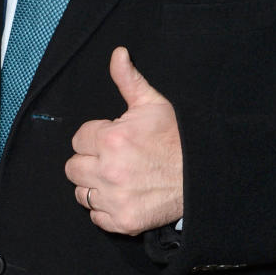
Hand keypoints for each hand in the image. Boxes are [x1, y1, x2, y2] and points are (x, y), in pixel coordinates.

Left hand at [66, 47, 183, 234]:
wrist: (202, 176)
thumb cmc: (176, 138)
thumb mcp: (153, 104)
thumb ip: (128, 80)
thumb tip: (117, 53)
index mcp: (111, 139)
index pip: (78, 140)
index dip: (95, 138)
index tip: (113, 141)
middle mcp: (108, 170)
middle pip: (73, 168)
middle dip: (89, 162)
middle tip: (112, 161)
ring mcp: (114, 198)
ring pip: (81, 193)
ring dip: (94, 186)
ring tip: (116, 179)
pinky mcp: (123, 221)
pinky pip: (96, 217)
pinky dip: (106, 210)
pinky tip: (123, 197)